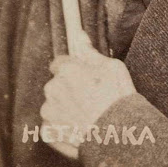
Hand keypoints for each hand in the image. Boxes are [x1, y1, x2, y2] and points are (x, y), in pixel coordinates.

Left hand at [40, 38, 135, 158]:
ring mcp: (49, 112)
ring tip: (86, 113)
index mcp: (66, 70)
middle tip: (88, 96)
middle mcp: (53, 89)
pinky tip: (79, 125)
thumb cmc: (117, 97)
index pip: (59, 63)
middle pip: (56, 84)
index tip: (81, 76)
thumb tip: (79, 35)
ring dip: (64, 106)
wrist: (118, 132)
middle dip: (67, 88)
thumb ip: (90, 51)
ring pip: (53, 105)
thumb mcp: (111, 66)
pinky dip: (62, 125)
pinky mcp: (49, 132)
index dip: (71, 69)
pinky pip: (52, 125)